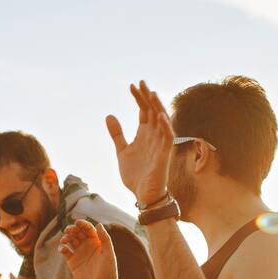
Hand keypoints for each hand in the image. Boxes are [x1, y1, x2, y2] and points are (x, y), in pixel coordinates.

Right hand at [59, 221, 118, 278]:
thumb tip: (99, 224)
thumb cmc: (108, 271)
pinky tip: (62, 249)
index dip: (83, 224)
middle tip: (68, 230)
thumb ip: (105, 239)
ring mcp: (79, 253)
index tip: (77, 222)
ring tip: (64, 240)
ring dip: (66, 237)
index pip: (88, 229)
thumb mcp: (108, 254)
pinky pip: (65, 252)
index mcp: (97, 242)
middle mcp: (87, 246)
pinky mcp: (72, 262)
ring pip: (70, 240)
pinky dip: (62, 248)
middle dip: (72, 229)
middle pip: (78, 233)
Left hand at [106, 80, 174, 203]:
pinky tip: (160, 116)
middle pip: (152, 112)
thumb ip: (117, 134)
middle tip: (140, 82)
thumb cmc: (136, 174)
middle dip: (147, 97)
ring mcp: (160, 144)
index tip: (131, 85)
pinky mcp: (165, 155)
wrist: (143, 195)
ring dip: (157, 107)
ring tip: (151, 93)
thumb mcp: (122, 151)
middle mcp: (154, 136)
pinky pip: (168, 138)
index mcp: (144, 134)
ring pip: (161, 121)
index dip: (138, 98)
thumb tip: (109, 115)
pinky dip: (165, 127)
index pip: (143, 111)